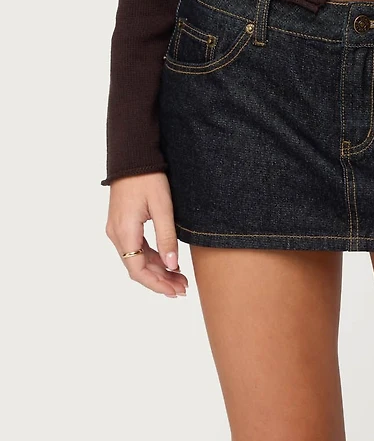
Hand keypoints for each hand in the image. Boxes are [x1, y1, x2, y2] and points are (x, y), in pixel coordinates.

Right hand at [105, 172, 188, 296]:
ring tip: (179, 277)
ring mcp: (117, 230)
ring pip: (136, 259)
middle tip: (183, 288)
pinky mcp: (121, 224)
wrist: (132, 156)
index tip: (176, 291)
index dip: (157, 284)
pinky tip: (167, 261)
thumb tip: (172, 266)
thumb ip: (166, 237)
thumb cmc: (148, 178)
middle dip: (160, 280)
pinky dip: (151, 257)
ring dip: (157, 270)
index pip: (138, 270)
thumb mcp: (162, 207)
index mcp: (125, 233)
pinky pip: (135, 248)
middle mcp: (116, 235)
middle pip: (137, 268)